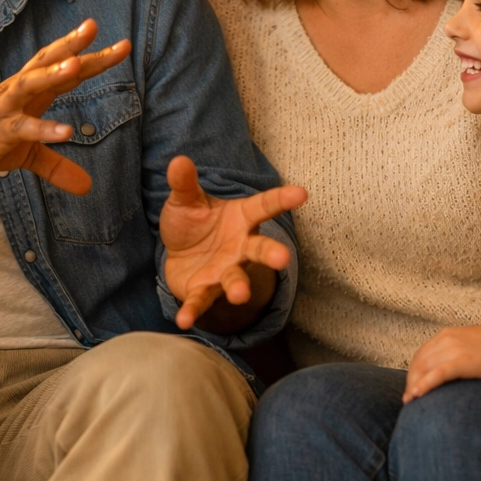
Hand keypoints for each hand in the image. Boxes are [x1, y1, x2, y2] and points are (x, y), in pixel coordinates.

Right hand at [0, 20, 130, 193]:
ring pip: (29, 84)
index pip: (62, 68)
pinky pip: (20, 129)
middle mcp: (17, 93)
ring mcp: (4, 110)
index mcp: (28, 93)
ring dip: (52, 74)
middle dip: (72, 47)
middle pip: (48, 63)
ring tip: (76, 64)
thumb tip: (87, 187)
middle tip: (95, 28)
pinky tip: (65, 132)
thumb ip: (57, 166)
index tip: (120, 45)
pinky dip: (43, 129)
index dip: (90, 56)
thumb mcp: (25, 156)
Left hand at [160, 156, 305, 329]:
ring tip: (240, 295)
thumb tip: (177, 160)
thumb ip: (184, 183)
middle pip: (260, 250)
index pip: (264, 206)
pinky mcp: (205, 290)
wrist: (179, 255)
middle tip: (283, 258)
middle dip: (272, 255)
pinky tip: (184, 320)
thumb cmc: (193, 222)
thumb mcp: (186, 200)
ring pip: (237, 279)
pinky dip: (193, 310)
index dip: (282, 199)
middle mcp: (240, 246)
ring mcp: (225, 271)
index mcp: (241, 218)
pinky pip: (201, 300)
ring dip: (238, 287)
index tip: (302, 193)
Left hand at [403, 325, 480, 400]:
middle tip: (409, 397)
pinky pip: (436, 375)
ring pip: (423, 369)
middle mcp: (447, 339)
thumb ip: (462, 350)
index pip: (422, 354)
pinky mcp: (461, 361)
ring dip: (413, 385)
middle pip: (419, 362)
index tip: (412, 384)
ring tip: (410, 401)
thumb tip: (456, 365)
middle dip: (411, 380)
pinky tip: (417, 396)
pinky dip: (423, 386)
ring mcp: (453, 349)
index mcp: (448, 334)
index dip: (414, 371)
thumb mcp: (475, 343)